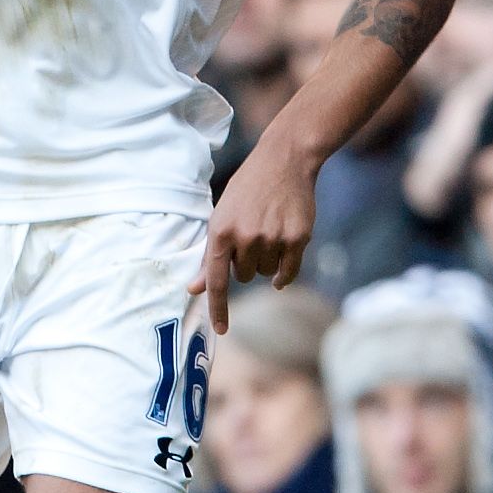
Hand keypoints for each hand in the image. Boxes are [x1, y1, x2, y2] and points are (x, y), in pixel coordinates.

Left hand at [191, 133, 319, 330]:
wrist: (284, 161)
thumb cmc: (246, 191)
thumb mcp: (221, 217)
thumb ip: (210, 256)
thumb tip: (195, 289)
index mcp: (221, 231)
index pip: (217, 280)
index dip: (218, 308)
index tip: (221, 330)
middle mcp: (246, 237)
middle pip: (243, 277)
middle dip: (244, 263)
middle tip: (250, 235)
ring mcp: (273, 238)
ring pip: (265, 274)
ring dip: (265, 262)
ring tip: (267, 231)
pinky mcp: (298, 238)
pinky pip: (288, 272)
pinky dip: (284, 273)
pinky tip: (283, 253)